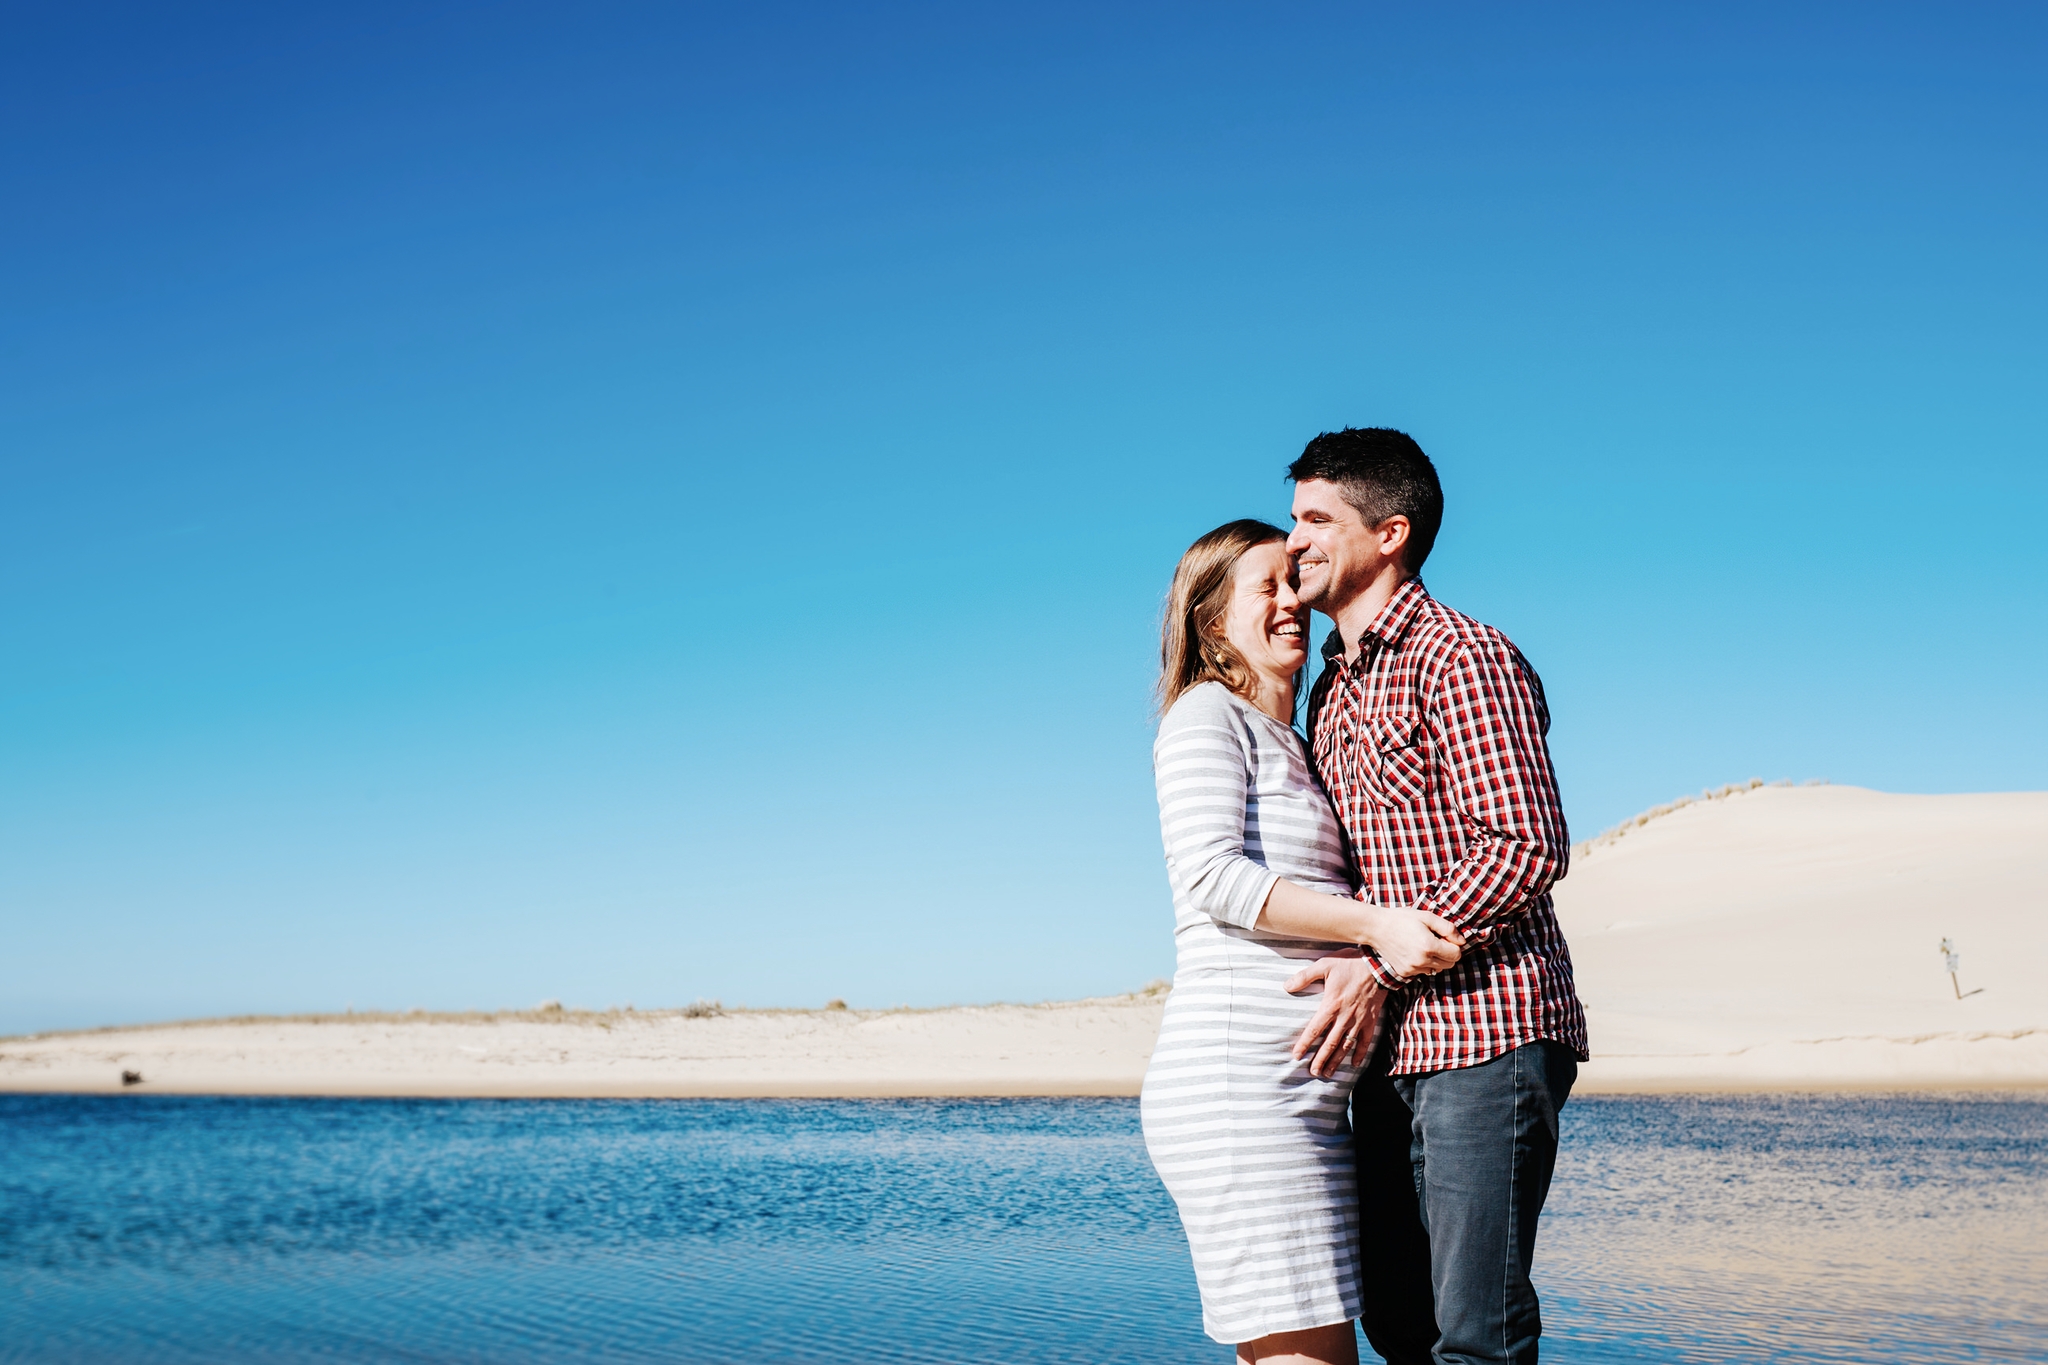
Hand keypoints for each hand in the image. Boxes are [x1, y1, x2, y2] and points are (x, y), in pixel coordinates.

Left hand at [1285, 953, 1387, 1079]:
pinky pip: (1365, 1041)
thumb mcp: (1324, 965)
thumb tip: (1286, 986)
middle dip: (1320, 1060)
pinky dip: (1360, 1053)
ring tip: (1328, 1073)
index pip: (1314, 1030)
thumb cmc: (1350, 963)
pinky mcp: (1371, 1021)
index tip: (1297, 1056)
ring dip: (1336, 1061)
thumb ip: (1304, 977)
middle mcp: (1344, 1017)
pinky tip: (1354, 1064)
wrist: (1379, 965)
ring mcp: (1358, 1021)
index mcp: (1331, 1005)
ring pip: (1345, 1046)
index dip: (1304, 1044)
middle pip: (1329, 1044)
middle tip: (1313, 1073)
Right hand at [1365, 905, 1465, 979]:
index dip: (1454, 945)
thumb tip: (1462, 941)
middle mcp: (1422, 961)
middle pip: (1449, 964)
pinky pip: (1424, 971)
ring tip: (1424, 946)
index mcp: (1429, 946)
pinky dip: (1424, 964)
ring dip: (1436, 960)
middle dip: (1447, 953)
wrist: (1376, 928)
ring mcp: (1413, 969)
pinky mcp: (1405, 973)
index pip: (1456, 954)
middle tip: (1436, 941)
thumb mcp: (1427, 916)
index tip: (1444, 937)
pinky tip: (1414, 952)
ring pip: (1437, 969)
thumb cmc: (1402, 919)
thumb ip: (1448, 928)